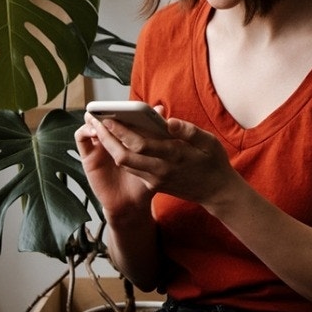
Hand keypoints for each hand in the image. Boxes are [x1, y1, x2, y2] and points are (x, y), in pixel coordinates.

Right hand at [74, 114, 154, 213]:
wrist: (131, 205)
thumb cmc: (144, 182)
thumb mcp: (154, 160)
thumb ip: (157, 135)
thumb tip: (161, 110)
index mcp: (126, 137)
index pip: (122, 116)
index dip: (126, 109)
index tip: (136, 108)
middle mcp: (111, 139)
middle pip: (106, 117)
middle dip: (110, 111)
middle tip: (116, 109)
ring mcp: (98, 146)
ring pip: (92, 124)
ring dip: (96, 118)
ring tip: (104, 118)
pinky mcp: (87, 155)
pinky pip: (81, 137)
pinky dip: (85, 130)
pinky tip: (95, 130)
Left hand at [78, 111, 237, 207]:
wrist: (216, 193)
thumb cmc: (213, 162)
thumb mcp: (209, 143)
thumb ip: (188, 131)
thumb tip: (168, 120)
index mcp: (174, 156)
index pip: (140, 144)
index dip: (121, 131)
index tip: (108, 118)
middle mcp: (160, 170)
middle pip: (124, 156)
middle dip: (107, 139)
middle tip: (94, 122)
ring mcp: (155, 180)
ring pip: (125, 164)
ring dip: (110, 147)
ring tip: (99, 129)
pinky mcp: (153, 185)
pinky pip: (132, 169)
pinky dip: (120, 155)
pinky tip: (114, 142)